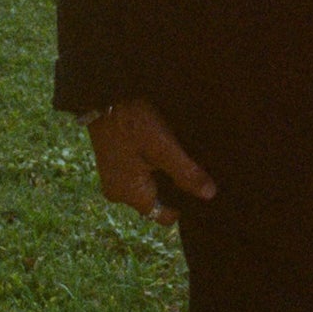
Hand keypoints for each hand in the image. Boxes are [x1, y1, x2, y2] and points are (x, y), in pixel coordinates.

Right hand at [86, 98, 215, 223]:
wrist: (104, 95)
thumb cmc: (131, 121)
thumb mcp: (163, 147)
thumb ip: (185, 173)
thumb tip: (209, 195)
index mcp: (128, 194)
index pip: (163, 215)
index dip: (184, 206)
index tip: (198, 188)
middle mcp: (118, 192)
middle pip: (157, 201)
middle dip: (175, 188)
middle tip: (192, 169)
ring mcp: (115, 178)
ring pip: (150, 186)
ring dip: (164, 175)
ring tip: (179, 157)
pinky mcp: (115, 164)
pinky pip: (140, 174)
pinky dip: (153, 166)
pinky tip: (164, 150)